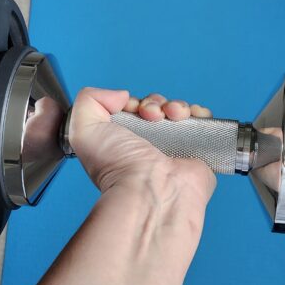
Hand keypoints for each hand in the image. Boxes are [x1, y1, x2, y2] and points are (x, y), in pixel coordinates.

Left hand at [68, 87, 216, 203]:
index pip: (130, 109)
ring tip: (173, 116)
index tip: (131, 108)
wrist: (151, 189)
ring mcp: (174, 148)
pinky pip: (202, 123)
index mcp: (121, 141)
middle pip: (156, 107)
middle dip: (154, 102)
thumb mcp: (82, 130)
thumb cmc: (117, 167)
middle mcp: (147, 146)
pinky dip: (199, 113)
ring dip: (176, 105)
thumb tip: (120, 95)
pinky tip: (190, 117)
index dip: (132, 102)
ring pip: (179, 111)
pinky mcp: (198, 152)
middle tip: (151, 116)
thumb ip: (88, 100)